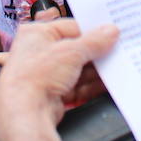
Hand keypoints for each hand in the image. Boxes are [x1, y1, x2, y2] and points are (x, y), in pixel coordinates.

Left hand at [0, 19, 116, 124]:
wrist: (25, 113)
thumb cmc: (36, 76)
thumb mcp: (71, 52)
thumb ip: (94, 42)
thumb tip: (109, 32)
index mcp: (36, 33)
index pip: (70, 27)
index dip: (91, 31)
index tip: (110, 34)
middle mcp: (38, 52)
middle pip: (75, 49)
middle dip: (95, 54)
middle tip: (115, 52)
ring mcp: (45, 74)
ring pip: (77, 69)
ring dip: (95, 71)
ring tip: (115, 69)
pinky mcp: (52, 93)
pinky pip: (76, 86)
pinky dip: (90, 86)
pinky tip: (105, 85)